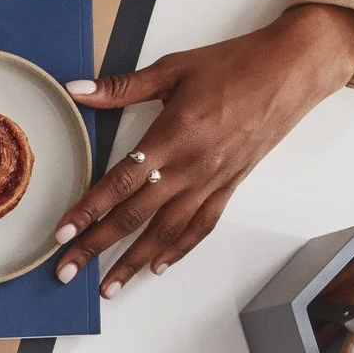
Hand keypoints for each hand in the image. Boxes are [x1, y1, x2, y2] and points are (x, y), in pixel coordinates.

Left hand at [51, 4, 353, 295]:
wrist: (291, 71)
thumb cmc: (235, 66)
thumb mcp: (173, 70)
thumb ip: (122, 88)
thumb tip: (77, 90)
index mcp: (171, 136)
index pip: (119, 183)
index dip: (88, 211)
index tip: (63, 234)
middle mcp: (189, 167)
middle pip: (134, 217)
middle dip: (96, 247)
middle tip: (66, 271)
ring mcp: (211, 181)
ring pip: (166, 231)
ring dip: (134, 261)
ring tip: (109, 286)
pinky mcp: (229, 186)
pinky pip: (201, 225)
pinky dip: (179, 249)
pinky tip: (158, 266)